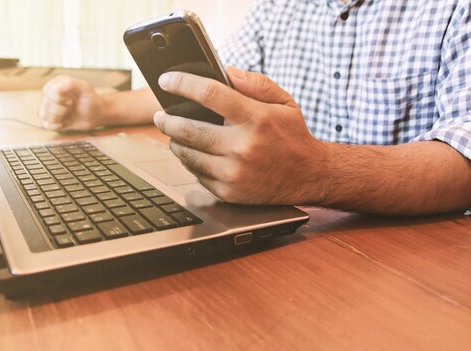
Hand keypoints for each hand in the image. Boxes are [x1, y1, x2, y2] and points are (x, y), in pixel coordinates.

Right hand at [39, 75, 104, 130]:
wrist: (96, 114)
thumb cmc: (91, 100)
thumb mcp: (84, 88)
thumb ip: (70, 84)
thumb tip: (55, 89)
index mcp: (57, 84)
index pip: (47, 91)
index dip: (58, 99)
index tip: (70, 101)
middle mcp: (51, 95)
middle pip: (45, 104)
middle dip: (60, 109)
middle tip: (71, 107)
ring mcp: (50, 107)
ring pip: (43, 114)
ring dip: (57, 117)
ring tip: (67, 114)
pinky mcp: (52, 119)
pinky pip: (46, 124)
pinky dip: (55, 125)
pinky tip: (65, 122)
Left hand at [154, 66, 326, 204]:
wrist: (309, 176)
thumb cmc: (292, 135)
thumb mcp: (283, 101)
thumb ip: (255, 83)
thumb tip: (224, 72)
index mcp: (256, 118)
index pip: (210, 94)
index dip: (183, 84)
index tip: (167, 81)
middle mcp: (243, 146)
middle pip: (188, 129)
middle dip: (167, 120)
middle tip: (161, 115)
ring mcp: (234, 173)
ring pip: (187, 154)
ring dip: (175, 142)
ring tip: (174, 134)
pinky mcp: (229, 192)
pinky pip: (197, 174)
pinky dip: (191, 162)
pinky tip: (193, 154)